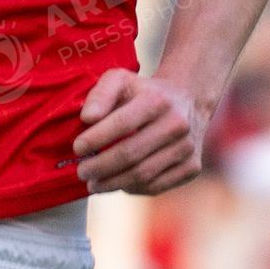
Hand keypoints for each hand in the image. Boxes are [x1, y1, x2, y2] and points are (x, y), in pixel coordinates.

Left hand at [73, 68, 211, 194]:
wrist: (187, 101)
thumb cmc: (144, 92)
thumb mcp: (121, 80)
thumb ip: (101, 94)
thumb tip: (87, 118)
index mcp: (157, 100)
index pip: (122, 123)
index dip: (96, 139)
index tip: (76, 148)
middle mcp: (177, 125)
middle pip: (131, 154)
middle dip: (100, 167)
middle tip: (81, 172)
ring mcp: (187, 149)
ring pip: (143, 175)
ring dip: (113, 183)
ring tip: (93, 184)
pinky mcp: (192, 168)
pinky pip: (156, 186)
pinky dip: (132, 188)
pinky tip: (117, 184)